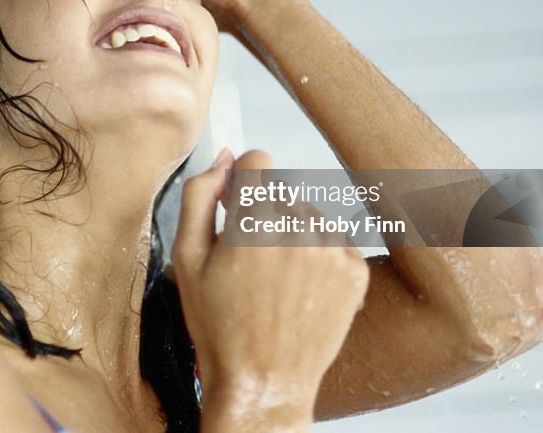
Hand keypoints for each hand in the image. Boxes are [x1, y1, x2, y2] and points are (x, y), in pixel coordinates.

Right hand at [173, 148, 368, 428]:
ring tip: (275, 283)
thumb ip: (199, 197)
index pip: (258, 160)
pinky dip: (318, 259)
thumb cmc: (221, 328)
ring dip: (292, 238)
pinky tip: (299, 290)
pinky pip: (334, 241)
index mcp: (253, 220)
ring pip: (308, 216)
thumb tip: (223, 160)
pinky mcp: (355, 270)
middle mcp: (298, 228)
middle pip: (281, 193)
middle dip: (263, 217)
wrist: (263, 382)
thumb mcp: (187, 259)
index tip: (235, 208)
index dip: (241, 184)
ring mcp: (331, 249)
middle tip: (248, 265)